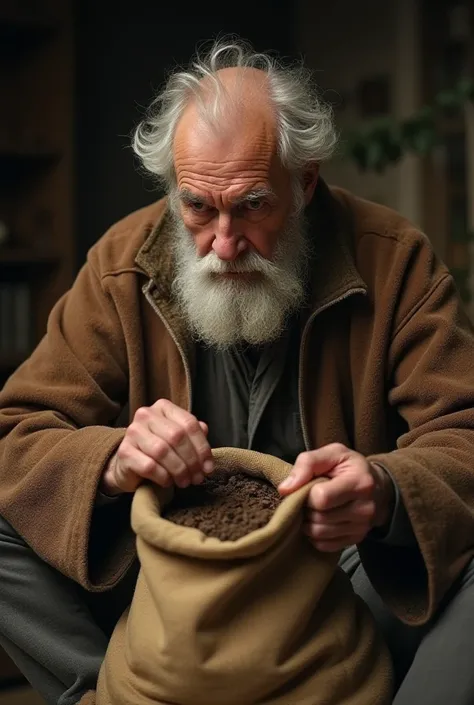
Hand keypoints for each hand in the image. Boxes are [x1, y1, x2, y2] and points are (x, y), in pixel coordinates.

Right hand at [101, 399, 212, 494]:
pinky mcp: (124, 452)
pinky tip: (167, 481)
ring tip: (184, 481)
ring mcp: (133, 432)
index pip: (189, 423)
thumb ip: (193, 433)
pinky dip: (163, 477)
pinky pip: (149, 466)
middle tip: (197, 477)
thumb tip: (206, 432)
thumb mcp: (178, 439)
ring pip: (163, 451)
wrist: (128, 466)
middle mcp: (146, 415)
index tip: (208, 467)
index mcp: (163, 407)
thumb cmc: (157, 451)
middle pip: (177, 436)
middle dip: (191, 461)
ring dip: (179, 470)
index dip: (202, 447)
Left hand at [278, 443, 393, 551]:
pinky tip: (319, 520)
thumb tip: (285, 489)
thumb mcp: (332, 453)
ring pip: (319, 534)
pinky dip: (315, 535)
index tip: (311, 486)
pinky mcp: (356, 540)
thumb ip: (307, 463)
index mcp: (360, 483)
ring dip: (309, 522)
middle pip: (319, 518)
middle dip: (307, 508)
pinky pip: (324, 545)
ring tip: (313, 509)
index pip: (321, 498)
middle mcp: (365, 509)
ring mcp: (361, 527)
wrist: (377, 486)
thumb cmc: (350, 467)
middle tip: (310, 498)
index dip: (308, 493)